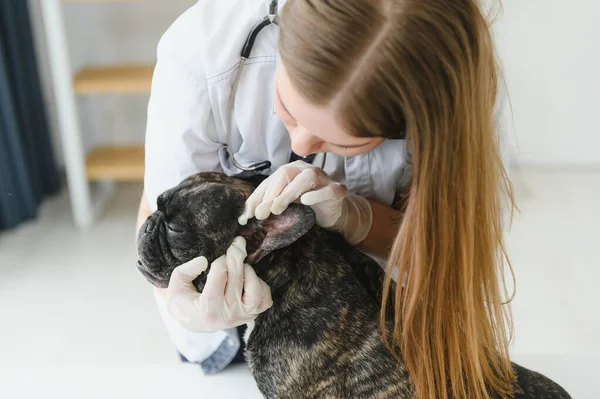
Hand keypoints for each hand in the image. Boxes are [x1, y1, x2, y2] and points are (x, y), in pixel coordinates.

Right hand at [164, 237, 272, 332]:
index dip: (220, 260)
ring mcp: (242, 316)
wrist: (195, 321)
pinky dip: (260, 284)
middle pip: (237, 279)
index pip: (219, 276)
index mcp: (207, 310)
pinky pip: (265, 298)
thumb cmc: (184, 301)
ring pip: (255, 291)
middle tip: (236, 243)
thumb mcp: (176, 286)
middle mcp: (227, 316)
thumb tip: (203, 261)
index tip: (218, 254)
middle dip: (236, 256)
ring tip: (240, 265)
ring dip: (249, 272)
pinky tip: (247, 278)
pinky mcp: (252, 315)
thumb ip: (184, 271)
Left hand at [238, 161, 372, 245]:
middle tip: (260, 214)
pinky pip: (328, 189)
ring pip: (306, 179)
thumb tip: (246, 215)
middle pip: (285, 175)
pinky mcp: (337, 190)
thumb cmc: (306, 206)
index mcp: (291, 170)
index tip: (248, 214)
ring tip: (277, 209)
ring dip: (289, 193)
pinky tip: (306, 201)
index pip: (271, 179)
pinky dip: (317, 194)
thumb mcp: (284, 203)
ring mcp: (323, 178)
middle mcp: (306, 170)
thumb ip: (267, 204)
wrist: (333, 212)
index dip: (258, 196)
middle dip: (271, 194)